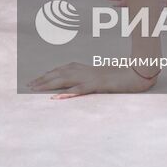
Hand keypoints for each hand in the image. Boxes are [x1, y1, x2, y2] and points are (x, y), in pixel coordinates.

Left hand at [27, 62, 157, 98]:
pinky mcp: (98, 84)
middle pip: (59, 73)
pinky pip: (80, 89)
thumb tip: (76, 86)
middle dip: (42, 79)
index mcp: (85, 68)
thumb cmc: (121, 76)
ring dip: (49, 84)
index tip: (34, 80)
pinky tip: (57, 98)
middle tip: (28, 85)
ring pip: (65, 79)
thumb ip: (89, 80)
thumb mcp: (101, 79)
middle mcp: (85, 70)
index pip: (62, 69)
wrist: (139, 72)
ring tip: (35, 89)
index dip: (47, 75)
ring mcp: (91, 77)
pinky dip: (67, 93)